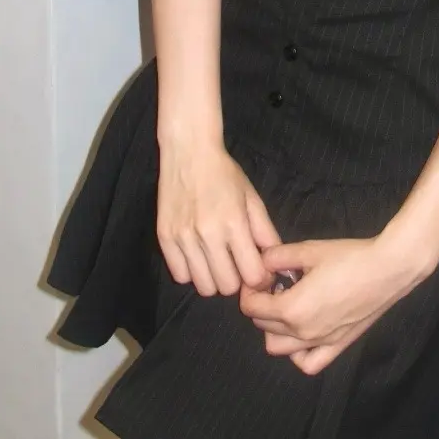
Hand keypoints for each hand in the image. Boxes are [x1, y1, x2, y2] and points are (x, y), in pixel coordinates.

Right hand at [156, 143, 280, 297]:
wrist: (188, 152)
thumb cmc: (224, 173)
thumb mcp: (252, 198)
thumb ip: (265, 232)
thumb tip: (274, 262)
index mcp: (234, 223)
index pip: (252, 275)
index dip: (259, 278)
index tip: (257, 270)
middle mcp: (208, 234)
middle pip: (226, 286)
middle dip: (236, 280)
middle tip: (235, 265)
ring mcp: (183, 237)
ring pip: (203, 286)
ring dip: (213, 279)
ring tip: (216, 261)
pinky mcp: (164, 237)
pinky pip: (180, 276)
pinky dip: (191, 272)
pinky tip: (197, 256)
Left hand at [239, 235, 424, 376]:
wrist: (388, 269)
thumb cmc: (349, 257)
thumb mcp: (308, 250)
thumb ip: (277, 256)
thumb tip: (261, 260)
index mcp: (291, 309)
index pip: (250, 308)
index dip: (249, 290)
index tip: (260, 276)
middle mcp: (302, 332)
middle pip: (262, 326)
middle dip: (261, 305)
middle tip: (275, 284)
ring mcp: (320, 342)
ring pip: (278, 348)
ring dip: (274, 329)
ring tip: (287, 306)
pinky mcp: (338, 346)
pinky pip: (308, 363)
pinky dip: (298, 353)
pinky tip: (303, 332)